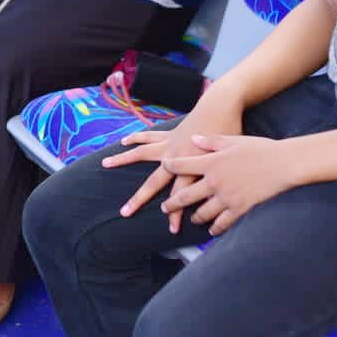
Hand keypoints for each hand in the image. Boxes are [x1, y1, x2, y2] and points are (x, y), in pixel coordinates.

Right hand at [103, 94, 241, 230]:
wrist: (222, 106)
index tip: (171, 230)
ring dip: (123, 159)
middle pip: (154, 182)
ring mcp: (170, 144)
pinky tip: (123, 142)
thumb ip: (220, 177)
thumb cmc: (231, 133)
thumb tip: (224, 198)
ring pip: (142, 154)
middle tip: (125, 212)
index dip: (176, 214)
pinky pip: (149, 136)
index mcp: (192, 166)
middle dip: (139, 198)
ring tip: (106, 164)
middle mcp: (176, 157)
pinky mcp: (170, 134)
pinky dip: (136, 138)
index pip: (180, 196)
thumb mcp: (229, 158)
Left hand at [159, 135, 293, 234]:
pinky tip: (212, 230)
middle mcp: (213, 181)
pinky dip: (215, 228)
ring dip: (195, 217)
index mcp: (210, 162)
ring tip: (192, 219)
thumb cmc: (259, 148)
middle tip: (166, 208)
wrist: (283, 163)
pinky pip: (222, 223)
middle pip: (184, 196)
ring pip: (202, 213)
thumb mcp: (232, 140)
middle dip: (172, 204)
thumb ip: (210, 141)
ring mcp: (226, 197)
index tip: (164, 169)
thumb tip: (193, 138)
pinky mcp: (239, 209)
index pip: (180, 166)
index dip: (169, 167)